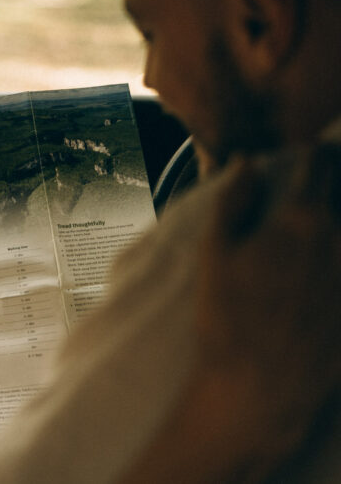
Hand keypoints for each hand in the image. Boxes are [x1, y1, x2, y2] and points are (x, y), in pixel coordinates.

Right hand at [193, 146, 340, 476]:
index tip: (312, 151)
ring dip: (338, 220)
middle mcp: (340, 241)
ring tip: (324, 223)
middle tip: (322, 183)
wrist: (259, 390)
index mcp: (302, 221)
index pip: (321, 165)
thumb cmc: (227, 320)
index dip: (316, 153)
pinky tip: (330, 263)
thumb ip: (233, 200)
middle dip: (336, 182)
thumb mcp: (213, 253)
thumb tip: (247, 162)